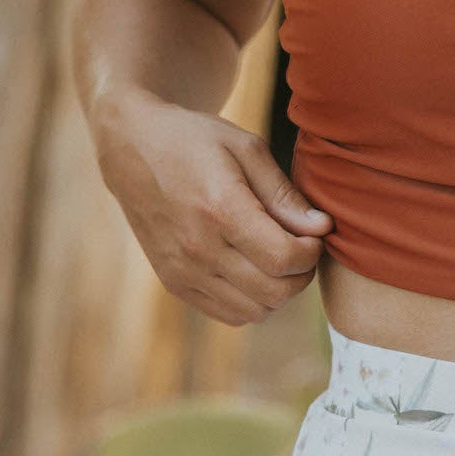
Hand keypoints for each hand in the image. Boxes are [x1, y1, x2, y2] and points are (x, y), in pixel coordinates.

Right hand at [98, 93, 332, 324]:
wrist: (132, 147)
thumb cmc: (196, 141)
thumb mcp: (247, 150)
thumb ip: (285, 194)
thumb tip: (322, 229)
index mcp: (220, 209)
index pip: (285, 259)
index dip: (311, 253)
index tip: (314, 234)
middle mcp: (198, 248)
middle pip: (275, 292)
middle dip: (301, 274)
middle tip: (301, 247)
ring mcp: (182, 270)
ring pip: (254, 311)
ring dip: (278, 292)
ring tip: (278, 259)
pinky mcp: (174, 282)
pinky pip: (229, 314)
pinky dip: (251, 301)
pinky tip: (253, 270)